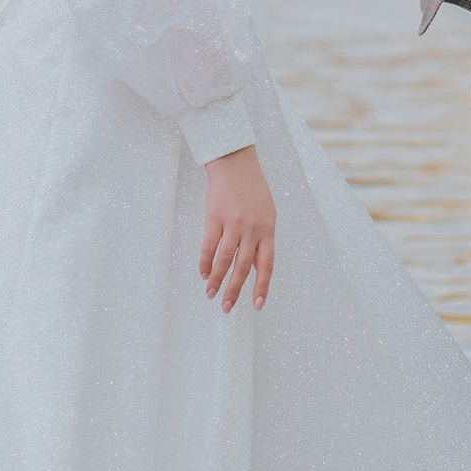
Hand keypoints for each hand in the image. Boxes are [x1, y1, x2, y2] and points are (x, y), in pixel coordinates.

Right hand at [200, 146, 275, 310]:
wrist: (236, 163)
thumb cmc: (252, 189)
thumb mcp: (266, 213)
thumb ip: (262, 238)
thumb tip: (254, 266)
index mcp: (268, 230)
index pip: (266, 265)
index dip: (261, 287)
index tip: (256, 305)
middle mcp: (252, 229)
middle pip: (243, 267)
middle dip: (234, 290)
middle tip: (227, 307)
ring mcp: (233, 223)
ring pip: (224, 260)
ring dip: (216, 280)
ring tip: (210, 294)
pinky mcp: (215, 217)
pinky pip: (208, 246)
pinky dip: (204, 262)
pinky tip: (203, 273)